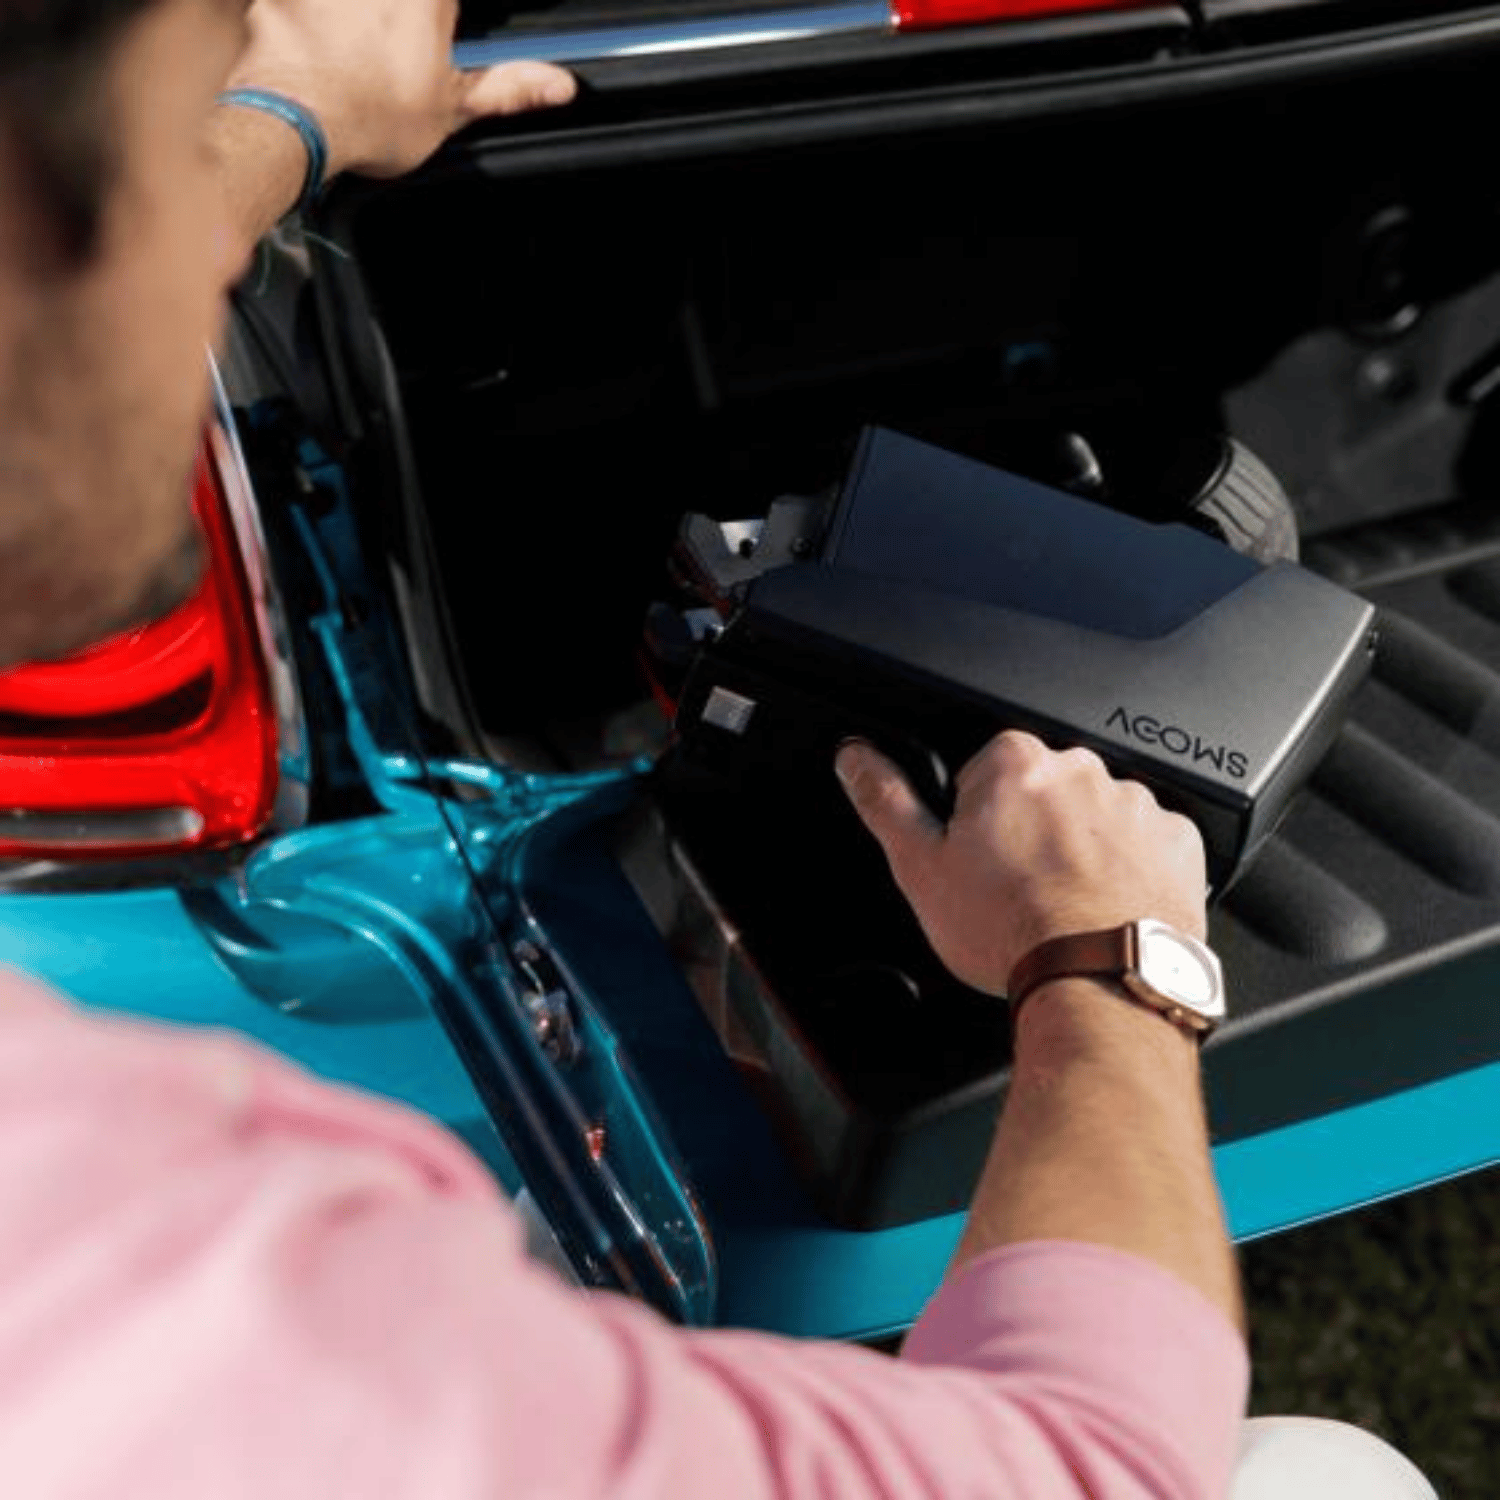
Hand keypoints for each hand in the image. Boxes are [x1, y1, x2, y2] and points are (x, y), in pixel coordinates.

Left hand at [226, 0, 576, 180]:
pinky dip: (297, 21)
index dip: (443, 22)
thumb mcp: (453, 108)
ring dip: (350, 25)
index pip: (445, 6)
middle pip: (395, 9)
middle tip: (395, 57)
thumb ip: (508, 87)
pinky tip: (306, 54)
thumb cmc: (374, 117)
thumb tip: (561, 84)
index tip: (439, 44)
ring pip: (350, 10)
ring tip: (350, 61)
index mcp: (425, 0)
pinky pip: (291, 7)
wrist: (293, 124)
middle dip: (392, 24)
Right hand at [835, 731, 1206, 997]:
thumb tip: (856, 758)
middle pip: (1044, 792)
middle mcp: (1081, 770)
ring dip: (1082, 850)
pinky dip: (1129, 870)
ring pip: (1096, 818)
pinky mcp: (1177, 841)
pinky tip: (1105, 907)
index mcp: (1014, 763)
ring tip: (1066, 906)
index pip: (983, 774)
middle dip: (1032, 831)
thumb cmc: (1013, 930)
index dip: (975, 822)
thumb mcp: (921, 868)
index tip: (981, 861)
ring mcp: (1134, 804)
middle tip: (1020, 890)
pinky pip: (1147, 844)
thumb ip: (885, 801)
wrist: (1099, 982)